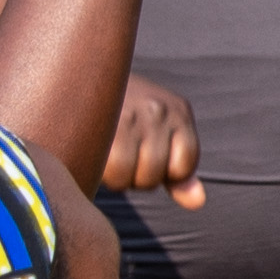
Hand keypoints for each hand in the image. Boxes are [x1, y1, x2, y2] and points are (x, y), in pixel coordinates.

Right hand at [105, 72, 202, 199]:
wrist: (82, 76)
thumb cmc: (126, 119)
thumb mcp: (160, 141)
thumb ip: (179, 175)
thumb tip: (197, 202)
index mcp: (180, 111)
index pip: (183, 168)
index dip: (163, 175)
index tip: (146, 159)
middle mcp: (157, 108)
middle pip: (153, 175)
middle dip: (136, 179)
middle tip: (123, 159)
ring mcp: (128, 112)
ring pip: (127, 174)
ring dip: (116, 178)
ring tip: (109, 159)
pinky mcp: (99, 120)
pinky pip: (106, 167)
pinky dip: (101, 173)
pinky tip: (96, 158)